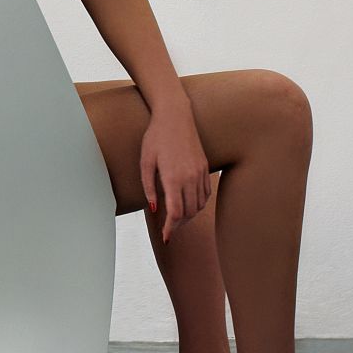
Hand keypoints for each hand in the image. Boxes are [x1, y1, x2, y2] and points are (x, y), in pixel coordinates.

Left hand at [140, 104, 211, 242]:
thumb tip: (154, 209)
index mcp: (173, 177)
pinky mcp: (205, 167)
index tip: (165, 237)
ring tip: (178, 219)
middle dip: (178, 224)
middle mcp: (190, 177)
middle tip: (169, 230)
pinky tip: (190, 204)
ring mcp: (200, 172)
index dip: (170, 228)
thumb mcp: (145, 161)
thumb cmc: (156, 137)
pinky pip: (206, 194)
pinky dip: (199, 204)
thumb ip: (148, 187)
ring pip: (199, 205)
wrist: (175, 115)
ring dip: (190, 216)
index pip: (175, 213)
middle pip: (188, 212)